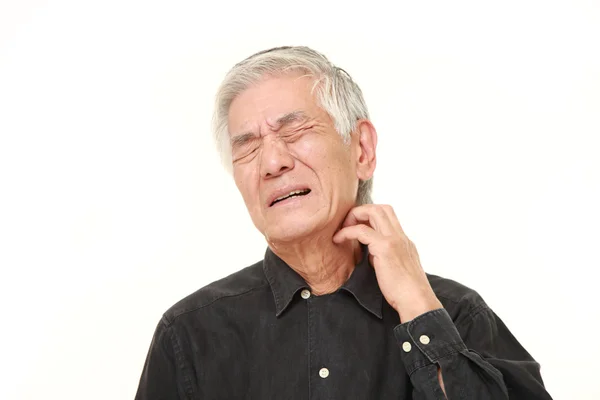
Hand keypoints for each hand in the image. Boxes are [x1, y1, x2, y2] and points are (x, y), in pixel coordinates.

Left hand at [332, 204, 442, 322]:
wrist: (416, 301)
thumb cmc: (405, 291)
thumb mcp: (395, 267)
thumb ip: (383, 256)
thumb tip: (370, 254)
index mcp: (403, 240)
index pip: (387, 216)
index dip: (369, 216)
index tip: (356, 228)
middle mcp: (400, 236)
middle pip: (381, 208)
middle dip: (361, 211)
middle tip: (347, 225)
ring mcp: (394, 240)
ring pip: (374, 211)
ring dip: (354, 216)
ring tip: (342, 230)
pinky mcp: (385, 248)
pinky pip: (361, 231)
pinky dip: (347, 232)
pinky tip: (338, 240)